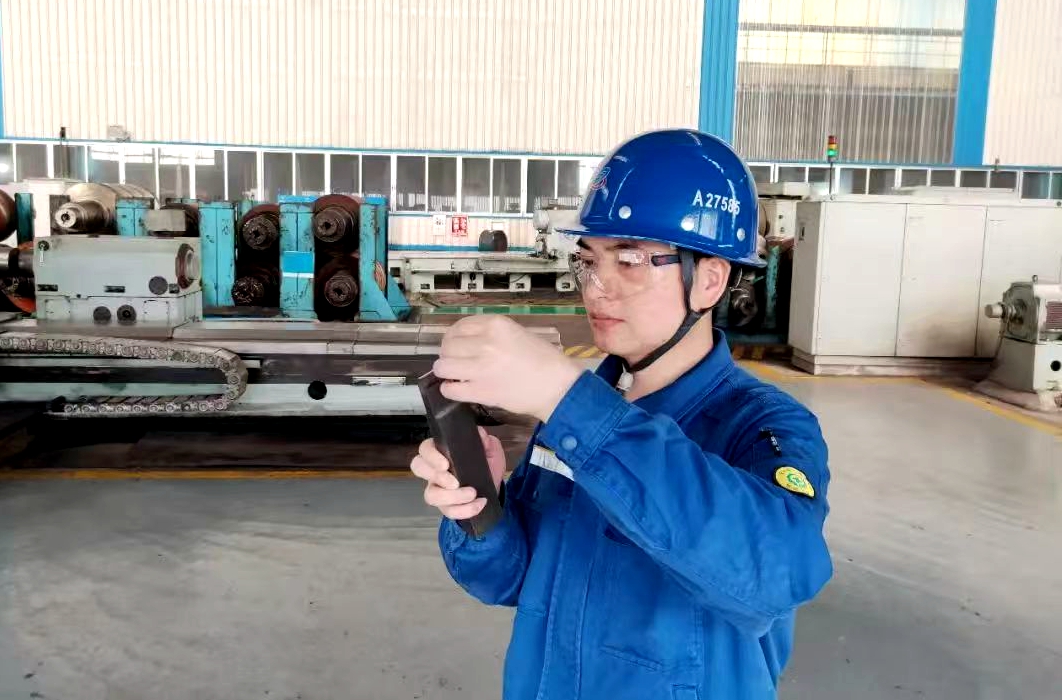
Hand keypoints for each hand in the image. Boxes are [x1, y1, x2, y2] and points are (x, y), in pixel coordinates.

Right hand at [410, 428, 506, 520]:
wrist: (495, 486)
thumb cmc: (486, 465)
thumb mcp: (490, 449)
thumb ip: (485, 441)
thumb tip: (480, 434)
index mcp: (442, 452)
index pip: (425, 449)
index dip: (431, 456)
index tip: (446, 464)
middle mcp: (434, 470)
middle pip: (418, 469)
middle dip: (436, 477)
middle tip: (455, 482)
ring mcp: (438, 490)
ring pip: (431, 495)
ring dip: (452, 497)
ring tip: (472, 494)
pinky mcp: (447, 507)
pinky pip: (448, 512)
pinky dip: (464, 510)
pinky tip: (479, 504)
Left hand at [432, 316, 582, 422]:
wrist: (558, 387)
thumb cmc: (544, 360)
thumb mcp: (518, 333)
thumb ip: (492, 333)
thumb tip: (467, 340)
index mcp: (496, 325)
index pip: (459, 326)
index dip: (453, 336)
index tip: (455, 343)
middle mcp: (485, 343)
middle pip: (448, 346)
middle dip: (448, 354)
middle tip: (455, 361)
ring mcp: (480, 368)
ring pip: (442, 367)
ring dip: (445, 371)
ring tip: (453, 375)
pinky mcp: (480, 391)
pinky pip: (450, 389)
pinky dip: (450, 389)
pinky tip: (456, 389)